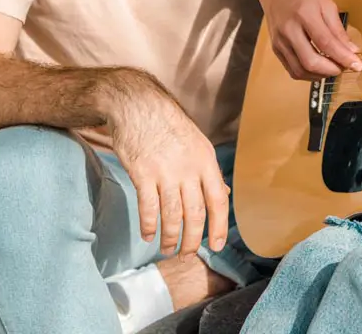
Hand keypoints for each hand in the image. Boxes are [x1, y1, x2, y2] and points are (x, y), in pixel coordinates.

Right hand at [106, 75, 229, 257]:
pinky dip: (149, 225)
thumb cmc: (168, 126)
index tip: (216, 245)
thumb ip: (208, 172)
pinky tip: (149, 235)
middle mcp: (189, 168)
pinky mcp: (142, 173)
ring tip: (168, 250)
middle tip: (187, 254)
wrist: (138, 105)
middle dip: (192, 239)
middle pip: (196, 213)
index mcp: (206, 161)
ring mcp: (165, 171)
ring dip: (171, 238)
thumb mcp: (198, 144)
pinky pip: (148, 207)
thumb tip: (223, 195)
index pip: (218, 200)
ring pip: (172, 215)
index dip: (219, 226)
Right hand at [259, 0, 360, 80]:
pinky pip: (292, 70)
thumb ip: (338, 30)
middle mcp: (289, 30)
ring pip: (300, 71)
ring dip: (320, 75)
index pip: (326, 43)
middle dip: (332, 70)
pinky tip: (319, 69)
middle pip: (310, 62)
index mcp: (304, 14)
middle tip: (345, 67)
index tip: (357, 66)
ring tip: (333, 68)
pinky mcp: (275, 49)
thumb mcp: (326, 4)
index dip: (343, 58)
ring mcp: (279, 42)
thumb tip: (352, 51)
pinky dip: (308, 74)